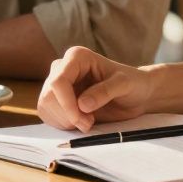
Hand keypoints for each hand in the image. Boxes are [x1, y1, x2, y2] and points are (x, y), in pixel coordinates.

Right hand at [38, 46, 153, 131]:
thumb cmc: (132, 84)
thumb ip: (105, 91)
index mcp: (77, 57)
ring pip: (46, 107)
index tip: (81, 119)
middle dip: (67, 115)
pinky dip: (63, 124)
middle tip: (89, 123)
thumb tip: (82, 104)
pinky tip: (81, 121)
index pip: (58, 81)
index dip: (66, 103)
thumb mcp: (124, 84)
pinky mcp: (57, 100)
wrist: (136, 94)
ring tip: (89, 121)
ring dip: (66, 121)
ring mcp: (58, 84)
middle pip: (49, 96)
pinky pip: (49, 115)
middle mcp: (63, 68)